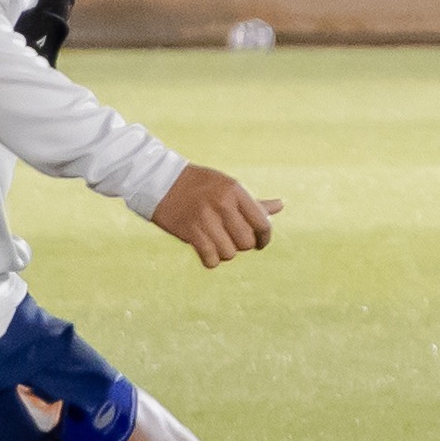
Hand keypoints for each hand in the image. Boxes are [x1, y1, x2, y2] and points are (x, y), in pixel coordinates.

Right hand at [152, 164, 282, 268]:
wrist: (159, 180)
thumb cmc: (199, 185)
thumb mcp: (228, 187)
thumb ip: (254, 202)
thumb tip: (281, 205)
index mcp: (236, 191)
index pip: (262, 223)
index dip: (264, 238)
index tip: (259, 243)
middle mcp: (223, 203)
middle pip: (246, 242)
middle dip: (240, 245)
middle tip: (230, 238)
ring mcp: (205, 217)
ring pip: (229, 253)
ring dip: (223, 253)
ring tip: (215, 242)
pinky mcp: (189, 231)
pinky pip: (211, 259)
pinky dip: (210, 260)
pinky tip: (206, 252)